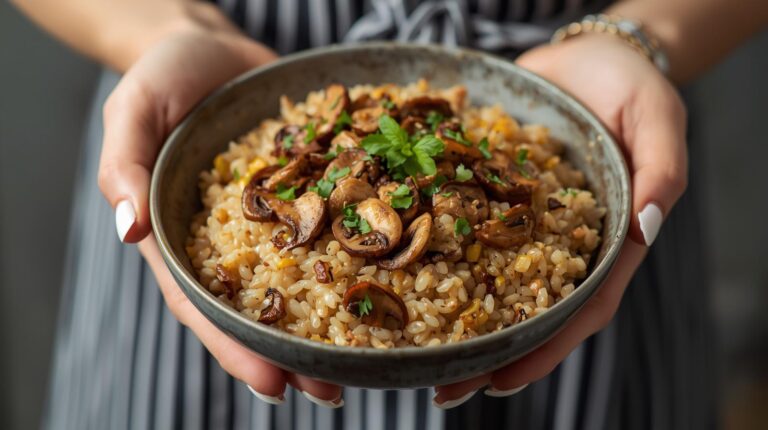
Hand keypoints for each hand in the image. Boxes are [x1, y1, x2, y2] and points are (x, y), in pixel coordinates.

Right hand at [97, 26, 342, 406]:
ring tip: (363, 362)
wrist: (212, 46)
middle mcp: (231, 239)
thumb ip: (124, 168)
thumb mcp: (133, 111)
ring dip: (329, 323)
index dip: (235, 349)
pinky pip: (330, 226)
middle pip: (258, 309)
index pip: (203, 305)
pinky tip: (387, 278)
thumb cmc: (161, 76)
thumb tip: (129, 231)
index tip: (273, 385)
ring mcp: (272, 220)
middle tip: (330, 393)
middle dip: (291, 354)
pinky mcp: (306, 192)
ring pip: (300, 280)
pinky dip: (354, 256)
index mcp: (182, 236)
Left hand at [434, 34, 687, 405]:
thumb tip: (645, 228)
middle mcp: (557, 242)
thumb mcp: (659, 120)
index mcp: (604, 242)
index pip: (579, 311)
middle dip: (487, 353)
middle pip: (525, 310)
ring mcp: (520, 222)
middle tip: (442, 388)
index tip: (500, 381)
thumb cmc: (632, 87)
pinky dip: (435, 250)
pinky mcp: (490, 194)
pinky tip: (399, 268)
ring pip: (487, 278)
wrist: (587, 57)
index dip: (544, 350)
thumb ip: (659, 173)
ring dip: (453, 318)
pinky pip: (462, 227)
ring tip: (414, 351)